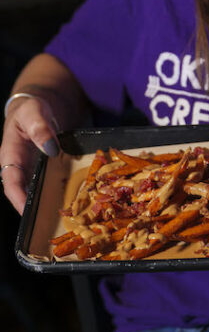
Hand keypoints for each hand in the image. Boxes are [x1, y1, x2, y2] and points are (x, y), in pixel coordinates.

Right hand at [0, 94, 59, 213]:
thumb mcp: (34, 112)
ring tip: (64, 218)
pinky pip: (49, 185)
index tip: (27, 212)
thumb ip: (39, 127)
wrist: (38, 107)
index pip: (10, 182)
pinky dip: (59, 193)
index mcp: (11, 154)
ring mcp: (32, 170)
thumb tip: (50, 148)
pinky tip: (74, 202)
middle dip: (34, 210)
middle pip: (23, 193)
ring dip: (48, 205)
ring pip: (37, 193)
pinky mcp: (44, 171)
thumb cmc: (31, 108)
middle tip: (50, 223)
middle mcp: (20, 167)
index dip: (18, 198)